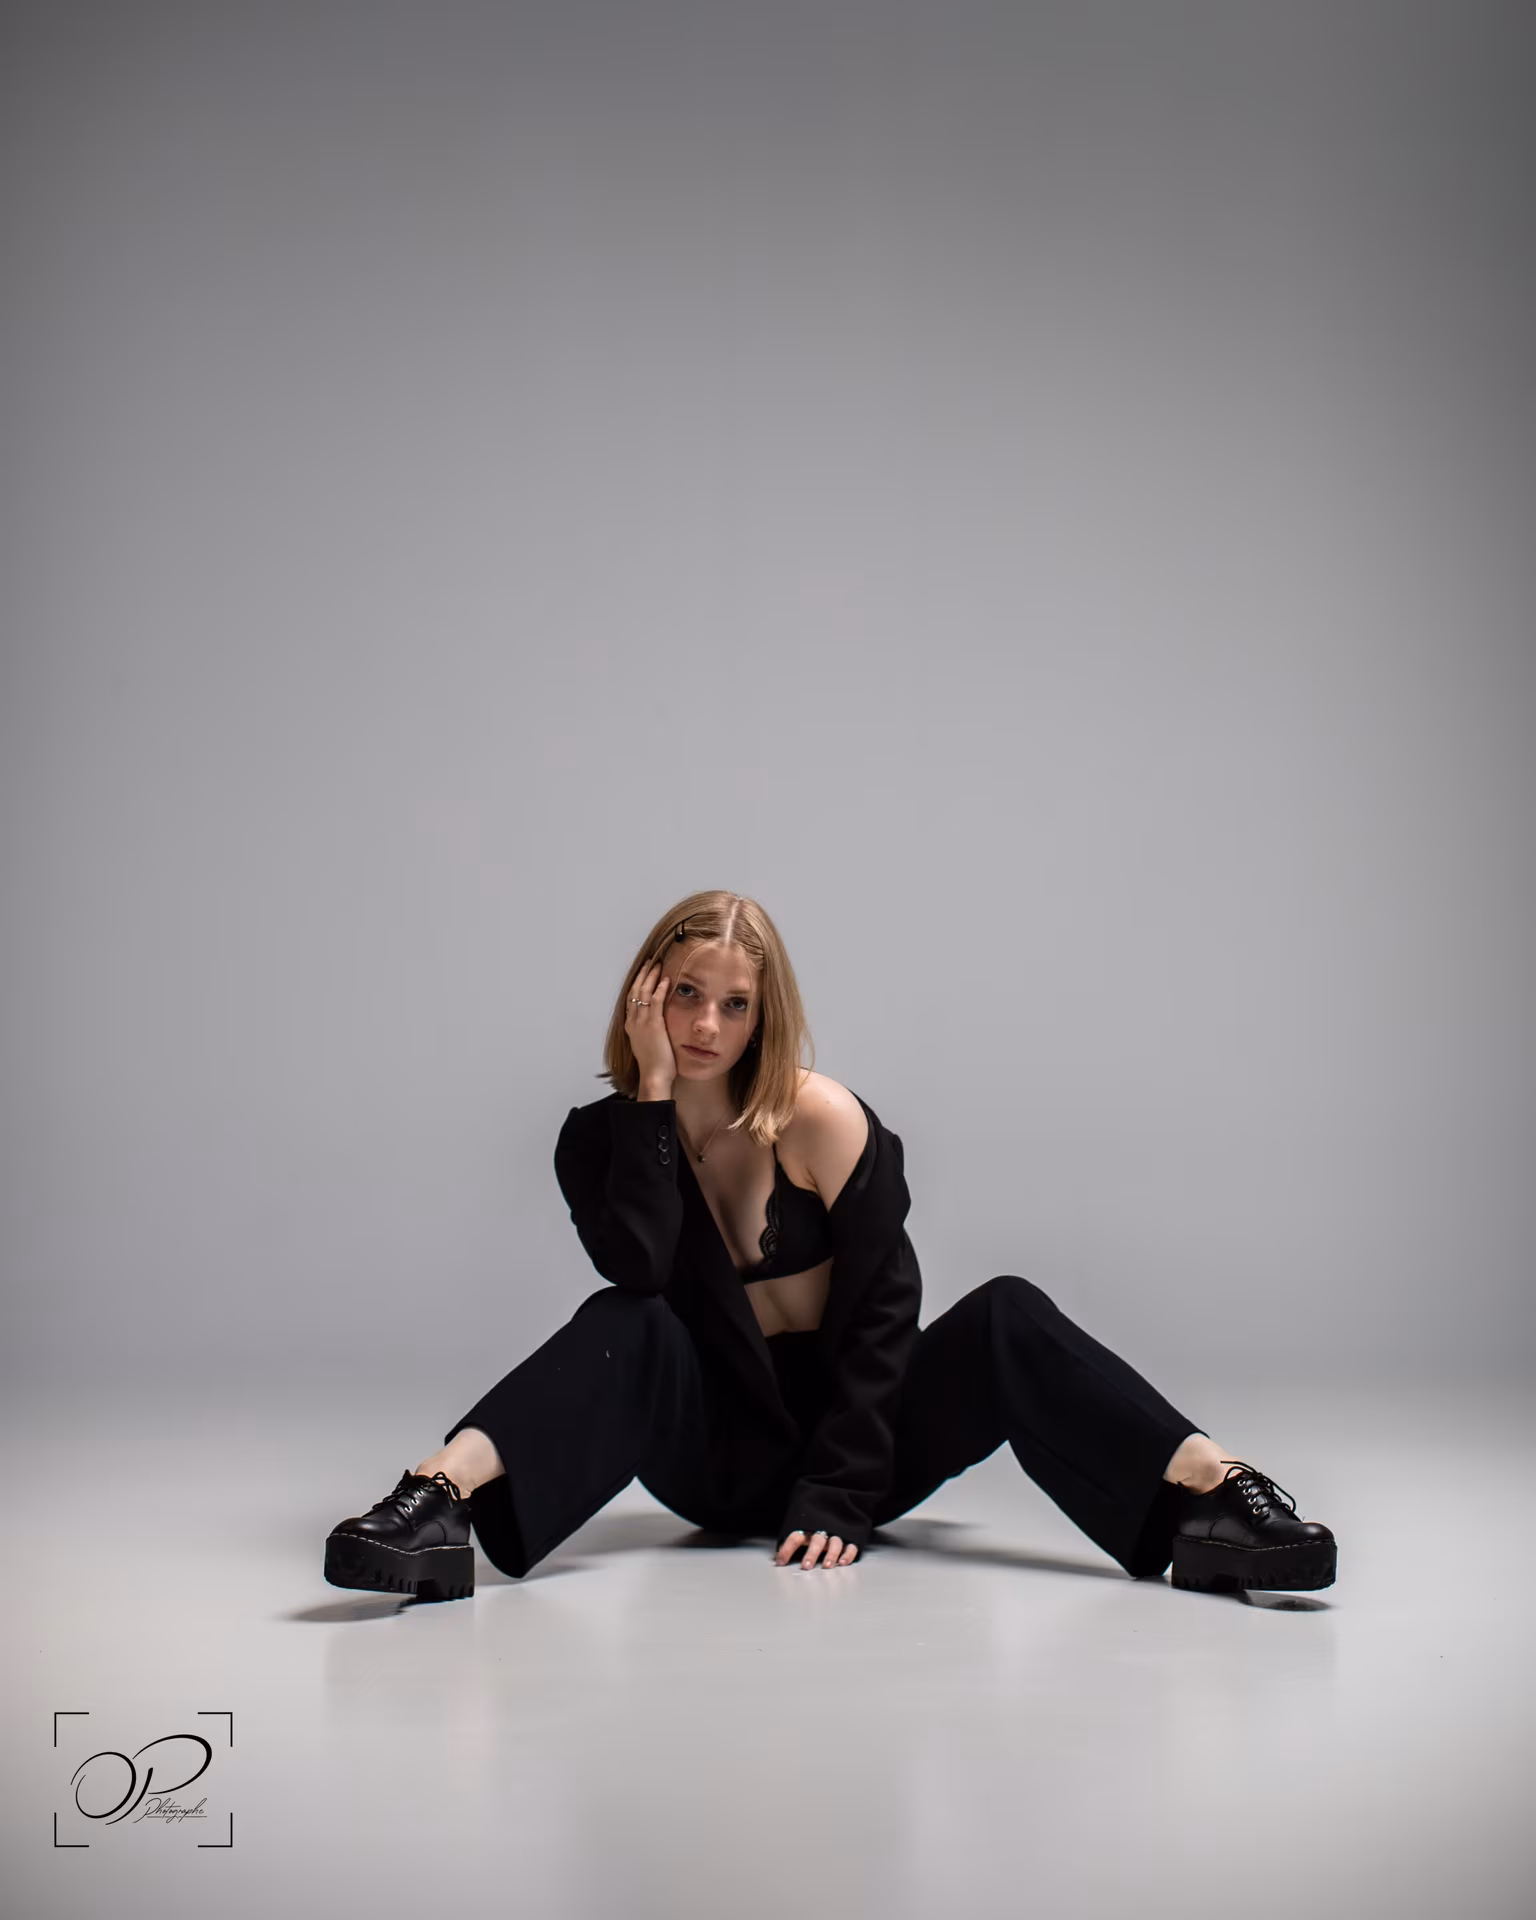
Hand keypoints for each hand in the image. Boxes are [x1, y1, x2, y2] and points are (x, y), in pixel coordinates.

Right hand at [624, 960, 675, 1095]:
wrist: (653, 1076)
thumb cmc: (654, 1066)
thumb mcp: (648, 1046)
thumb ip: (650, 1034)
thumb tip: (657, 1028)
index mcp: (631, 1027)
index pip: (631, 1000)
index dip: (636, 985)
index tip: (642, 974)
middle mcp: (633, 1022)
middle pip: (635, 992)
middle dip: (642, 976)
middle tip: (649, 963)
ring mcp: (642, 1023)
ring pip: (643, 993)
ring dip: (650, 977)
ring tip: (656, 965)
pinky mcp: (653, 1025)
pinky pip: (655, 1001)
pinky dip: (659, 989)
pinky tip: (665, 979)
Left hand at [774, 1529, 858, 1569]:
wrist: (836, 1504)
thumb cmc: (813, 1525)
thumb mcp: (799, 1530)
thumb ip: (788, 1544)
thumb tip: (774, 1559)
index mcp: (806, 1529)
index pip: (794, 1537)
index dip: (786, 1549)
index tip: (780, 1562)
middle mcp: (821, 1531)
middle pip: (816, 1541)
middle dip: (811, 1554)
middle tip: (806, 1566)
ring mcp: (836, 1535)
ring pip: (835, 1543)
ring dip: (831, 1554)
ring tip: (826, 1566)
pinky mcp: (849, 1539)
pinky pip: (850, 1546)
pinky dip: (847, 1554)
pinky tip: (842, 1563)